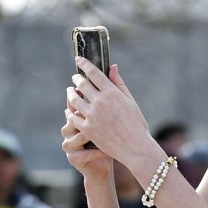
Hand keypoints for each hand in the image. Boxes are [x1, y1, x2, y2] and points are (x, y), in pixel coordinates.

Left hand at [63, 61, 148, 176]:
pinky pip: (72, 117)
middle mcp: (100, 102)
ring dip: (70, 93)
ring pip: (74, 99)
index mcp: (112, 93)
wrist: (135, 147)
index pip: (93, 73)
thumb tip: (113, 66)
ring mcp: (92, 116)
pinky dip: (70, 112)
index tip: (78, 59)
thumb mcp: (130, 101)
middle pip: (82, 84)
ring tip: (70, 91)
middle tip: (75, 78)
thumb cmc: (136, 124)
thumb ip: (119, 83)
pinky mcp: (86, 128)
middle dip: (77, 79)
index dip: (84, 64)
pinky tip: (71, 110)